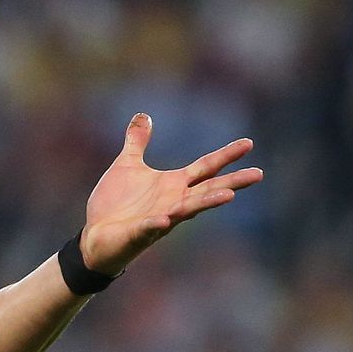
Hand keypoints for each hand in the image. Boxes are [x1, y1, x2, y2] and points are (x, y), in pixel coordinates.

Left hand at [79, 113, 262, 275]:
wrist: (94, 236)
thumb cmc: (114, 204)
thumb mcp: (126, 165)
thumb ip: (137, 142)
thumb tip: (143, 115)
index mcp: (172, 184)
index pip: (206, 167)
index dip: (226, 155)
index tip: (249, 143)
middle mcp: (173, 202)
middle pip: (208, 190)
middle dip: (232, 182)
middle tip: (258, 174)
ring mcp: (159, 219)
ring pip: (188, 210)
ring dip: (206, 203)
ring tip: (228, 196)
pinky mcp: (139, 233)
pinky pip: (150, 228)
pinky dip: (156, 224)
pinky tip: (164, 220)